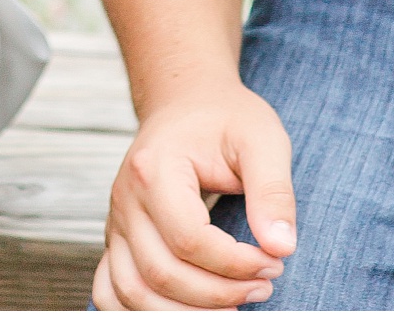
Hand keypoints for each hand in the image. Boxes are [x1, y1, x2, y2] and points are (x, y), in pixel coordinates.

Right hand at [94, 86, 295, 309]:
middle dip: (219, 293)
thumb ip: (274, 191)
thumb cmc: (225, 118)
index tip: (274, 263)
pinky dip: (140, 312)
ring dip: (185, 313)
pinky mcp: (117, 239)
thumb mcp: (261, 139)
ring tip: (233, 304)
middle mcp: (126, 198)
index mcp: (156, 167)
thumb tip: (282, 247)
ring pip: (132, 292)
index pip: (189, 239)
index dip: (235, 264)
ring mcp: (116, 221)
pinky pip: (111, 291)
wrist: (187, 100)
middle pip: (162, 272)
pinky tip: (185, 311)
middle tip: (263, 286)